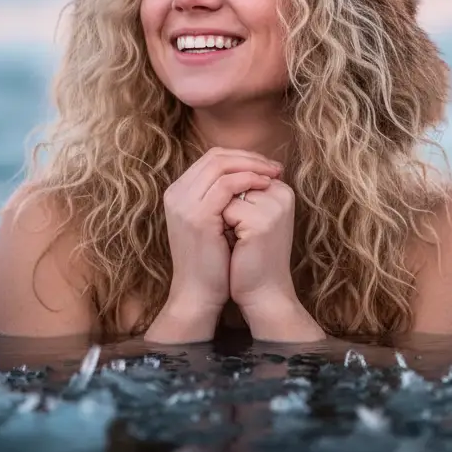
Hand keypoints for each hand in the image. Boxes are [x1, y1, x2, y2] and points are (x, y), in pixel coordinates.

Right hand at [155, 148, 281, 335]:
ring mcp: (184, 203)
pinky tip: (265, 186)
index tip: (266, 166)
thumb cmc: (212, 262)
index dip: (241, 158)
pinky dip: (248, 180)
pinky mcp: (197, 215)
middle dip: (249, 158)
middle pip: (215, 157)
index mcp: (179, 193)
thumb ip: (222, 198)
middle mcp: (176, 193)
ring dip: (252, 166)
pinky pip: (226, 185)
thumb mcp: (214, 223)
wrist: (198, 294)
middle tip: (274, 166)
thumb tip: (250, 174)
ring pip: (220, 165)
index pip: (211, 159)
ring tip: (274, 174)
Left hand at [222, 178, 297, 313]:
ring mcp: (273, 206)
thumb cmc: (250, 255)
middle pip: (233, 178)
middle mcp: (282, 193)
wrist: (262, 292)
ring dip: (222, 213)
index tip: (239, 221)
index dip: (227, 194)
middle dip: (224, 202)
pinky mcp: (261, 222)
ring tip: (238, 237)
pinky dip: (223, 227)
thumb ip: (241, 191)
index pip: (240, 171)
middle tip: (236, 231)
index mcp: (281, 189)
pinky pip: (227, 210)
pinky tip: (238, 246)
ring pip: (227, 192)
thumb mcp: (250, 217)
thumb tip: (216, 167)